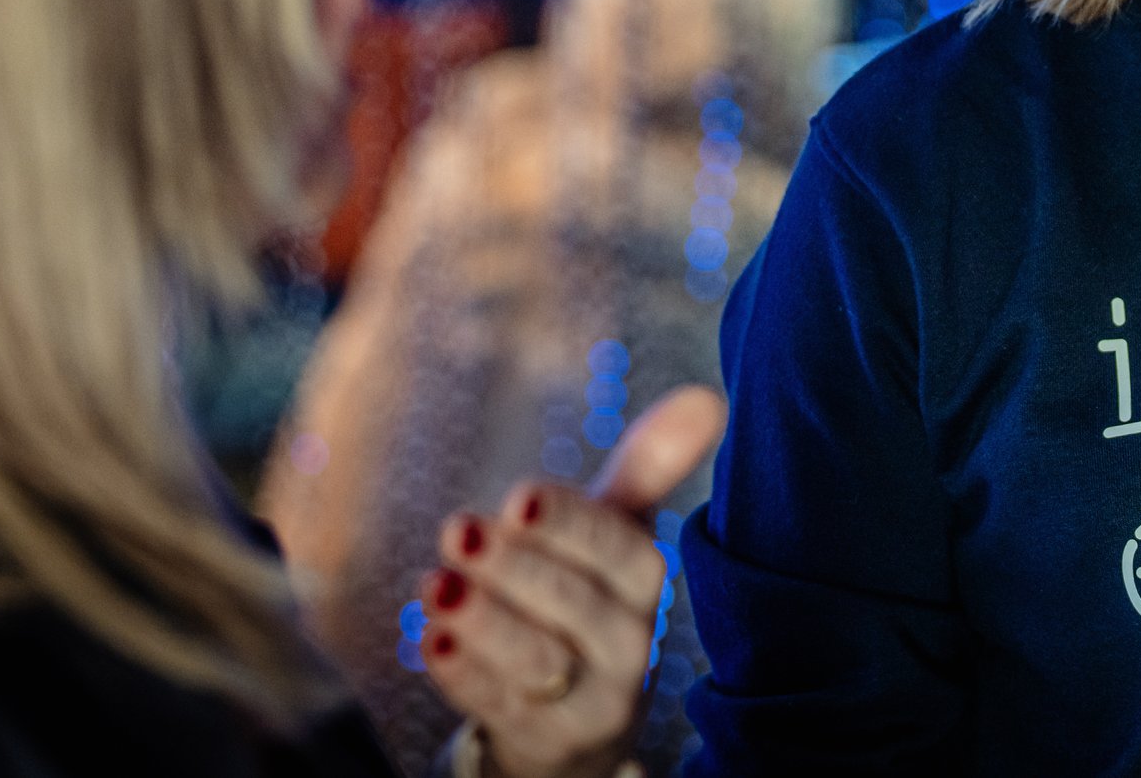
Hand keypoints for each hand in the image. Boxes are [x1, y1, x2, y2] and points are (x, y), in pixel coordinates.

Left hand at [418, 386, 726, 777]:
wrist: (578, 717)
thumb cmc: (588, 597)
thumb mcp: (614, 533)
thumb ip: (649, 467)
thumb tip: (708, 397)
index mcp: (647, 581)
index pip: (619, 548)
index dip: (569, 523)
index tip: (517, 497)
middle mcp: (631, 644)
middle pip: (574, 604)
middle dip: (513, 567)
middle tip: (456, 532)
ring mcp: (592, 701)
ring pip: (539, 661)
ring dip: (484, 622)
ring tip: (435, 587)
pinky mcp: (548, 743)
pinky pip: (502, 709)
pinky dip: (464, 675)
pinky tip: (432, 641)